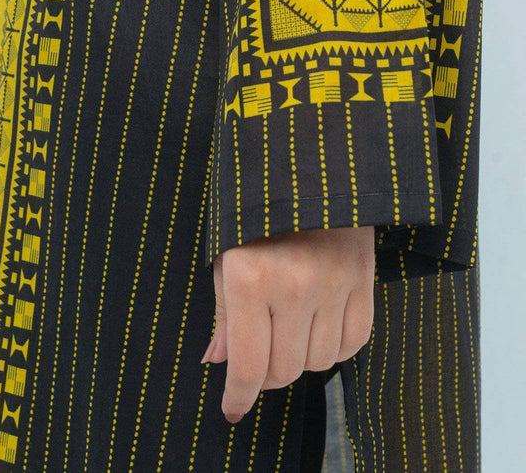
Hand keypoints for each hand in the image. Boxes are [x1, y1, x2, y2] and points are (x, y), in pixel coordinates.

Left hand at [201, 226, 374, 422]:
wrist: (309, 171)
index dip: (238, 396)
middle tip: (259, 353)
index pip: (248, 364)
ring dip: (301, 358)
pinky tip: (319, 324)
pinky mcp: (364, 280)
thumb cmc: (257, 215)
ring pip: (320, 362)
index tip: (232, 410)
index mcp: (250, 278)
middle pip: (284, 370)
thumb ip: (223, 313)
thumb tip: (218, 361)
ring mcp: (335, 284)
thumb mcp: (227, 256)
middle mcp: (294, 286)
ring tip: (289, 329)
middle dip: (266, 374)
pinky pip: (354, 343)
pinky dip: (335, 346)